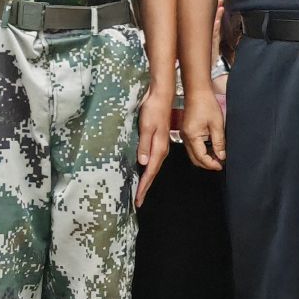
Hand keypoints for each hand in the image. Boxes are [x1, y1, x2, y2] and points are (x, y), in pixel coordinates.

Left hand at [135, 83, 174, 206]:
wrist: (160, 96)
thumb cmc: (152, 110)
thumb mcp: (146, 127)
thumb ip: (144, 145)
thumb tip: (143, 163)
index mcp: (159, 148)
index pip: (150, 172)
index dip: (144, 186)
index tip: (138, 199)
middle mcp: (161, 149)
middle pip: (152, 173)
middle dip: (145, 187)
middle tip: (137, 202)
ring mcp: (160, 146)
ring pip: (152, 167)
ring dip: (146, 180)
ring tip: (139, 191)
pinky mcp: (157, 141)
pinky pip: (152, 160)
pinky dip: (147, 169)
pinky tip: (143, 171)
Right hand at [181, 88, 225, 172]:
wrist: (197, 91)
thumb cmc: (206, 103)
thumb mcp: (217, 124)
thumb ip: (219, 142)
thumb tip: (221, 155)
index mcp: (192, 136)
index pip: (201, 157)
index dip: (212, 164)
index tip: (221, 166)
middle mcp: (185, 137)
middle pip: (195, 159)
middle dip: (207, 164)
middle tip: (219, 163)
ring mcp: (184, 134)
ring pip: (193, 154)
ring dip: (204, 158)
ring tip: (217, 157)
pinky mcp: (186, 131)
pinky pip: (192, 147)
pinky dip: (201, 151)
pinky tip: (210, 149)